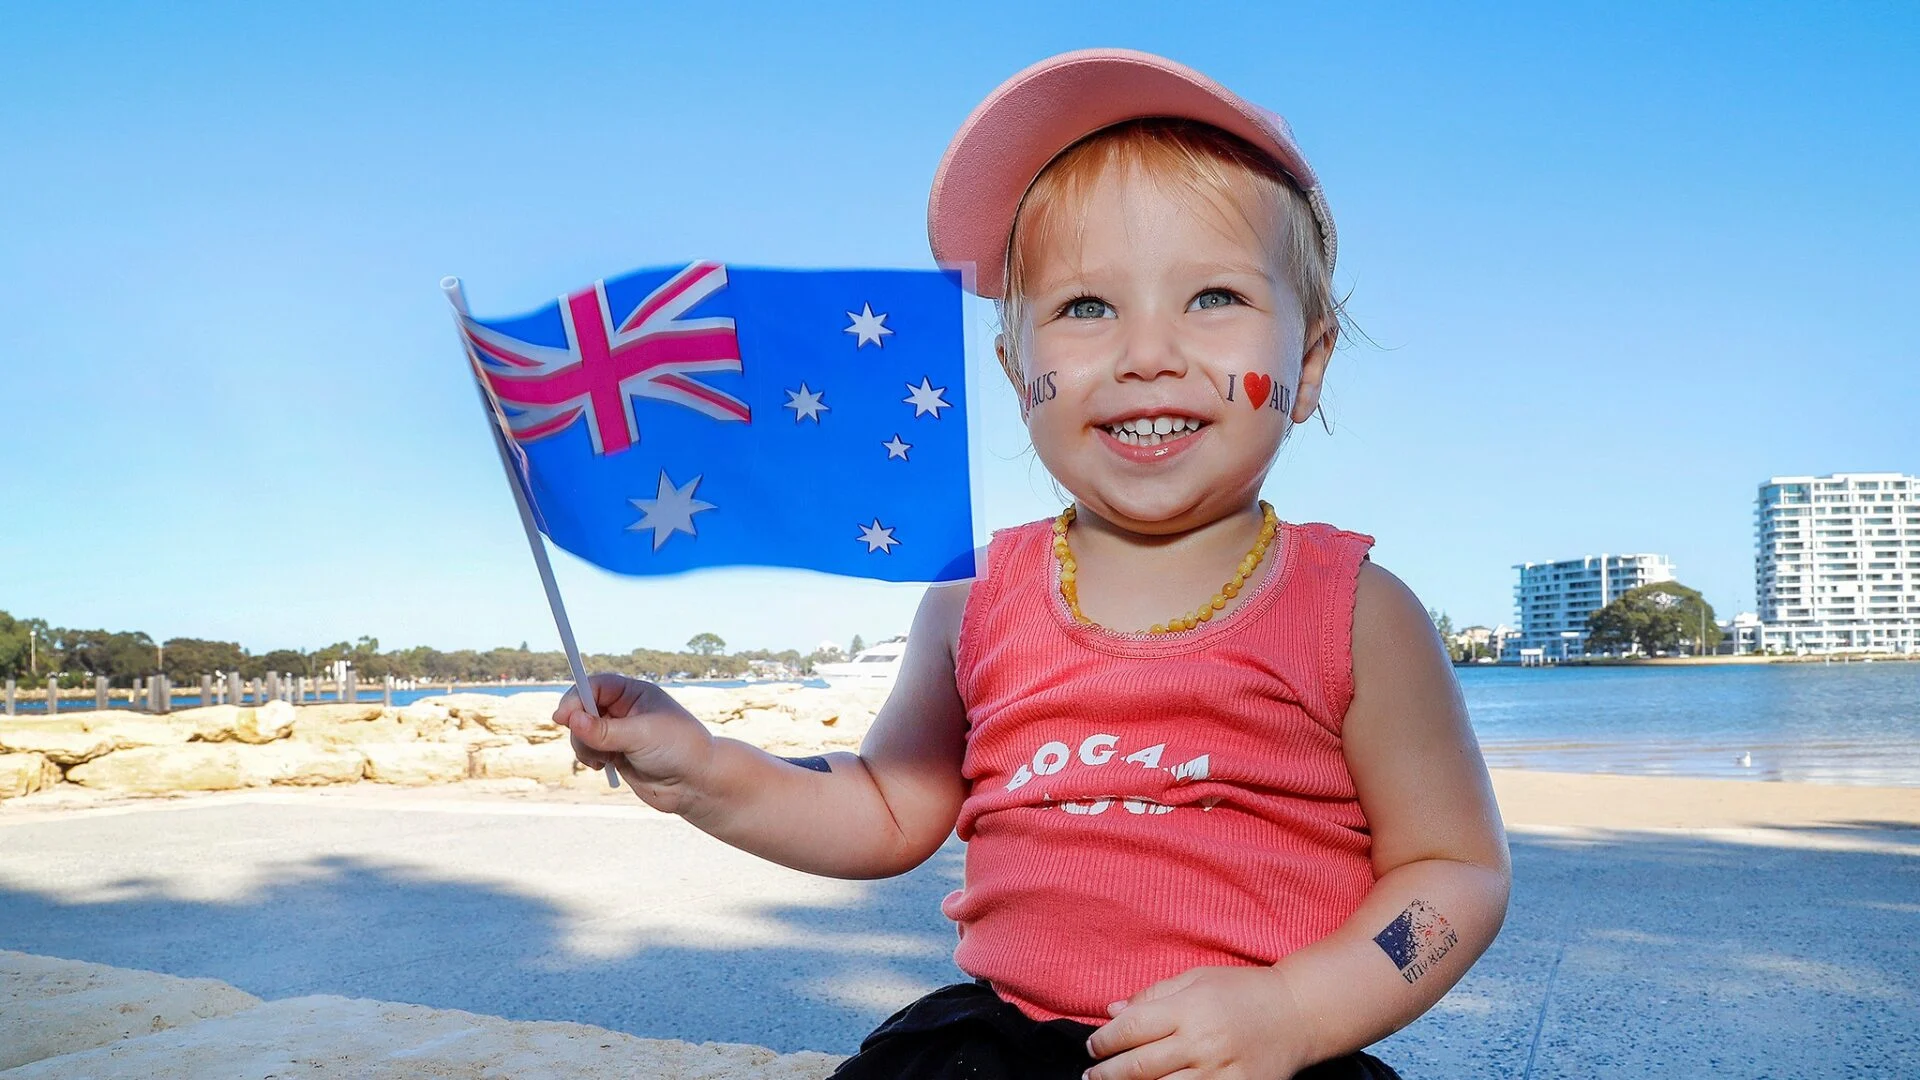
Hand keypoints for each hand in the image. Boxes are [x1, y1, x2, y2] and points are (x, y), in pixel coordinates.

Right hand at [552, 674, 714, 813]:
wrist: (697, 784)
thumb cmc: (679, 750)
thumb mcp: (641, 736)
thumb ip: (604, 730)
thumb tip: (570, 719)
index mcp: (635, 693)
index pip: (596, 686)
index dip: (576, 697)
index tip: (563, 716)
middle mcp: (625, 709)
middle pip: (583, 707)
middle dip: (578, 725)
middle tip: (585, 742)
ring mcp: (619, 732)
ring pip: (582, 731)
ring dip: (583, 744)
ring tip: (600, 759)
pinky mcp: (616, 754)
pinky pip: (588, 750)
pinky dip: (588, 757)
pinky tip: (602, 766)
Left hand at [1085, 965, 1313, 1079]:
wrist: (1299, 1013)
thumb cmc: (1244, 990)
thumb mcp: (1198, 979)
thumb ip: (1153, 995)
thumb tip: (1112, 1011)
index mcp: (1189, 1009)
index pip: (1131, 1029)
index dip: (1104, 1041)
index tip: (1092, 1046)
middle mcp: (1201, 1042)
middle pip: (1139, 1066)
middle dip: (1107, 1073)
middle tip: (1091, 1076)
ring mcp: (1219, 1072)